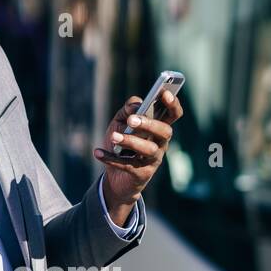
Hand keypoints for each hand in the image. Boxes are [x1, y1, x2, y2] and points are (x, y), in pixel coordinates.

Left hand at [93, 88, 182, 211]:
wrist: (114, 176)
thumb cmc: (121, 144)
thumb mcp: (120, 122)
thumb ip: (127, 110)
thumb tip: (136, 106)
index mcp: (158, 127)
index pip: (173, 114)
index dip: (173, 104)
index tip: (164, 93)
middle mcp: (161, 143)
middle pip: (165, 131)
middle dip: (149, 124)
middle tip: (132, 120)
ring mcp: (153, 160)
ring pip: (149, 149)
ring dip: (131, 141)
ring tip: (114, 136)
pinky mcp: (142, 174)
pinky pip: (128, 165)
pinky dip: (111, 158)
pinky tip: (97, 152)